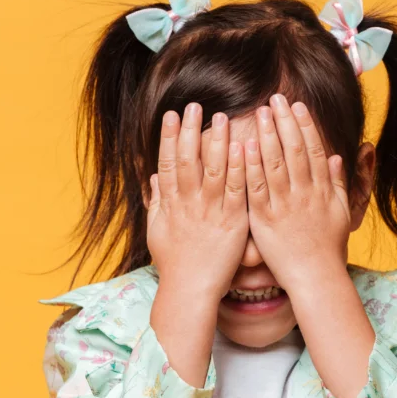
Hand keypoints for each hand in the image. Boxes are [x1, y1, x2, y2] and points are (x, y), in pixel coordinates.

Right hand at [147, 102, 247, 388]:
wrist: (189, 291)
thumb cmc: (174, 264)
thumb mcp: (157, 230)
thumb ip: (156, 202)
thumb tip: (153, 177)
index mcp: (170, 205)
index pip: (168, 164)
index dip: (170, 138)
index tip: (172, 115)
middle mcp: (187, 205)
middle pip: (188, 161)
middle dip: (191, 132)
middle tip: (195, 106)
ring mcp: (209, 213)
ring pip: (212, 171)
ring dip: (216, 142)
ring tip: (221, 117)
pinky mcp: (231, 223)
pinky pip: (235, 191)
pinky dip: (239, 169)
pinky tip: (244, 148)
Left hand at [243, 93, 351, 290]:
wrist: (316, 277)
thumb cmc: (328, 248)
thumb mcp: (341, 213)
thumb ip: (340, 183)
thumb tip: (341, 156)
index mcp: (322, 190)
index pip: (315, 150)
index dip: (305, 126)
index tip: (296, 106)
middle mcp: (305, 194)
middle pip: (295, 151)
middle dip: (284, 122)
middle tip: (274, 99)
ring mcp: (285, 206)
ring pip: (276, 164)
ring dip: (268, 135)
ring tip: (261, 112)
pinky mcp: (265, 220)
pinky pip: (257, 189)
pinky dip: (251, 166)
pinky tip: (245, 146)